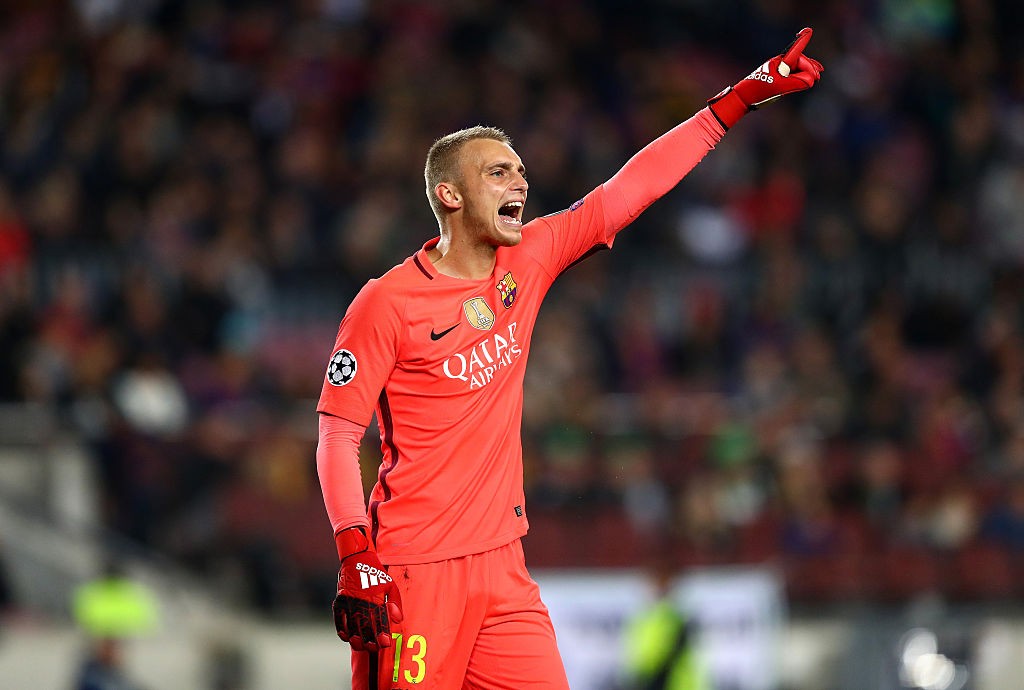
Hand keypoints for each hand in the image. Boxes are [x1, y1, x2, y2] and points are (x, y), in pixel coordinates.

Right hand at [332, 527, 402, 651]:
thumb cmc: (376, 573)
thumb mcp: (390, 584)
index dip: (382, 632)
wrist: (356, 558)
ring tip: (361, 647)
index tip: (385, 643)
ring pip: (351, 624)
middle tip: (374, 649)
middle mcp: (360, 600)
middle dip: (370, 639)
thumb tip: (398, 620)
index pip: (379, 618)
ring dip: (356, 637)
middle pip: (365, 624)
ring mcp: (348, 601)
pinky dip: (342, 629)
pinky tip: (347, 638)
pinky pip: (339, 618)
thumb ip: (395, 602)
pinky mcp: (339, 600)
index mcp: (375, 596)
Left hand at [708, 27, 823, 128]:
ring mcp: (778, 71)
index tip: (808, 31)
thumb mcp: (780, 86)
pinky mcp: (777, 79)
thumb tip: (811, 80)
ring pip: (797, 68)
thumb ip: (797, 82)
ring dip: (807, 71)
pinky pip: (792, 74)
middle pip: (800, 61)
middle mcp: (779, 64)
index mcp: (780, 62)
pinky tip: (807, 79)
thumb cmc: (759, 89)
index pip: (796, 52)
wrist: (743, 98)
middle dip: (810, 67)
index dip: (802, 42)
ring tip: (817, 75)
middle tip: (819, 74)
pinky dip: (801, 76)